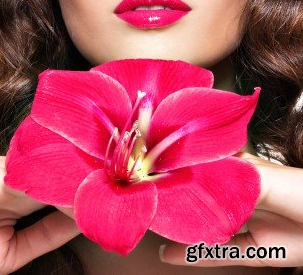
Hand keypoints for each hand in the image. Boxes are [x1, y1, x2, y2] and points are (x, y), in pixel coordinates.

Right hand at [159, 153, 302, 267]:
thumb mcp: (270, 181)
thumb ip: (234, 180)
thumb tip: (197, 179)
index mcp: (244, 168)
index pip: (203, 164)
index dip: (179, 166)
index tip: (152, 170)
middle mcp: (242, 192)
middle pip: (201, 194)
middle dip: (177, 196)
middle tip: (147, 200)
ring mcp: (247, 219)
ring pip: (207, 222)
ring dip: (183, 224)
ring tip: (155, 224)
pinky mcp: (256, 247)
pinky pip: (220, 251)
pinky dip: (195, 254)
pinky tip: (172, 253)